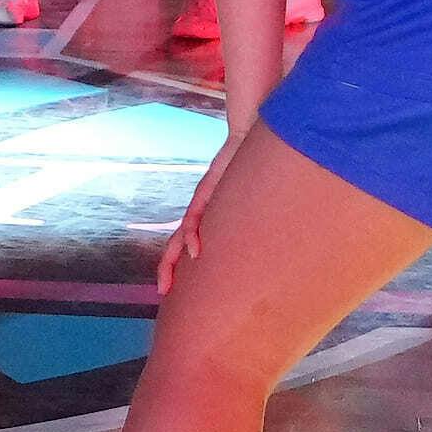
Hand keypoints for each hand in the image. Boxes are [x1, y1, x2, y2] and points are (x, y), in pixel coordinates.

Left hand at [161, 125, 246, 292]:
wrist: (246, 141)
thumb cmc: (251, 173)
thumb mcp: (246, 206)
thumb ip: (245, 224)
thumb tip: (269, 249)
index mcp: (207, 218)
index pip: (187, 243)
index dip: (179, 264)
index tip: (176, 287)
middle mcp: (200, 212)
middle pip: (176, 243)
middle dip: (167, 268)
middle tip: (162, 290)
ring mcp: (201, 203)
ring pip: (179, 235)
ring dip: (172, 260)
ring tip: (168, 281)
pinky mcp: (206, 192)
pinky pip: (195, 218)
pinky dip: (193, 236)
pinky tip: (195, 251)